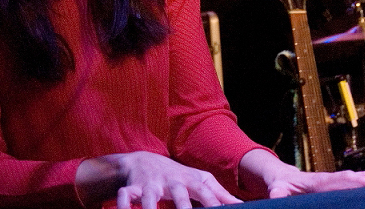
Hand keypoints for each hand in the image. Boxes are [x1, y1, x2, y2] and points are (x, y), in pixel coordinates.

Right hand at [76, 151, 241, 208]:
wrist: (144, 160)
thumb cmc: (178, 176)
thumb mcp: (199, 181)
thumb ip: (219, 194)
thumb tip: (241, 205)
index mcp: (190, 181)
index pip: (205, 193)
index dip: (213, 203)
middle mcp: (171, 181)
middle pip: (178, 194)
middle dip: (183, 207)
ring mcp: (151, 184)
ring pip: (149, 197)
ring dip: (150, 208)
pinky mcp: (132, 188)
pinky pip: (125, 196)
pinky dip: (123, 205)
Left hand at [238, 149, 364, 198]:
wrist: (284, 177)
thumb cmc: (281, 186)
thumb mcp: (277, 190)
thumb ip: (277, 193)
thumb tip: (276, 195)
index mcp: (321, 181)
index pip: (344, 180)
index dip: (360, 182)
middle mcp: (334, 178)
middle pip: (361, 178)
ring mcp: (340, 180)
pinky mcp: (343, 185)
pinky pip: (364, 184)